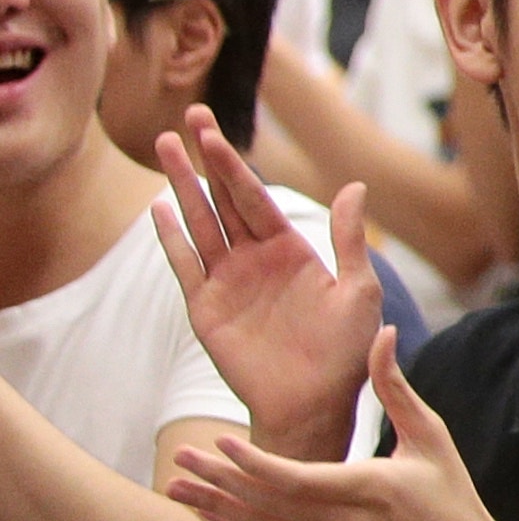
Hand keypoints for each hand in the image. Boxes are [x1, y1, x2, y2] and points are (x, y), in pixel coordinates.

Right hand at [152, 112, 375, 452]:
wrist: (314, 405)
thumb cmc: (345, 352)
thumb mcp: (357, 290)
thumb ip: (349, 240)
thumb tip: (355, 186)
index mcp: (291, 250)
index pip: (256, 195)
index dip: (234, 162)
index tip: (213, 127)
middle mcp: (255, 259)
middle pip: (223, 198)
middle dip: (205, 158)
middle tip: (187, 116)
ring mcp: (227, 281)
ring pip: (199, 223)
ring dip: (180, 186)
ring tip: (163, 146)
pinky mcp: (206, 309)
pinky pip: (185, 266)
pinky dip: (170, 238)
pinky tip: (158, 208)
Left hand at [168, 327, 499, 520]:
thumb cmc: (450, 495)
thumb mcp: (430, 436)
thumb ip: (395, 387)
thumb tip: (382, 332)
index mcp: (367, 489)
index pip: (294, 478)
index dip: (252, 462)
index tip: (221, 442)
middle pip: (265, 503)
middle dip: (218, 480)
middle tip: (180, 458)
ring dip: (215, 507)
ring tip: (175, 488)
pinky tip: (214, 513)